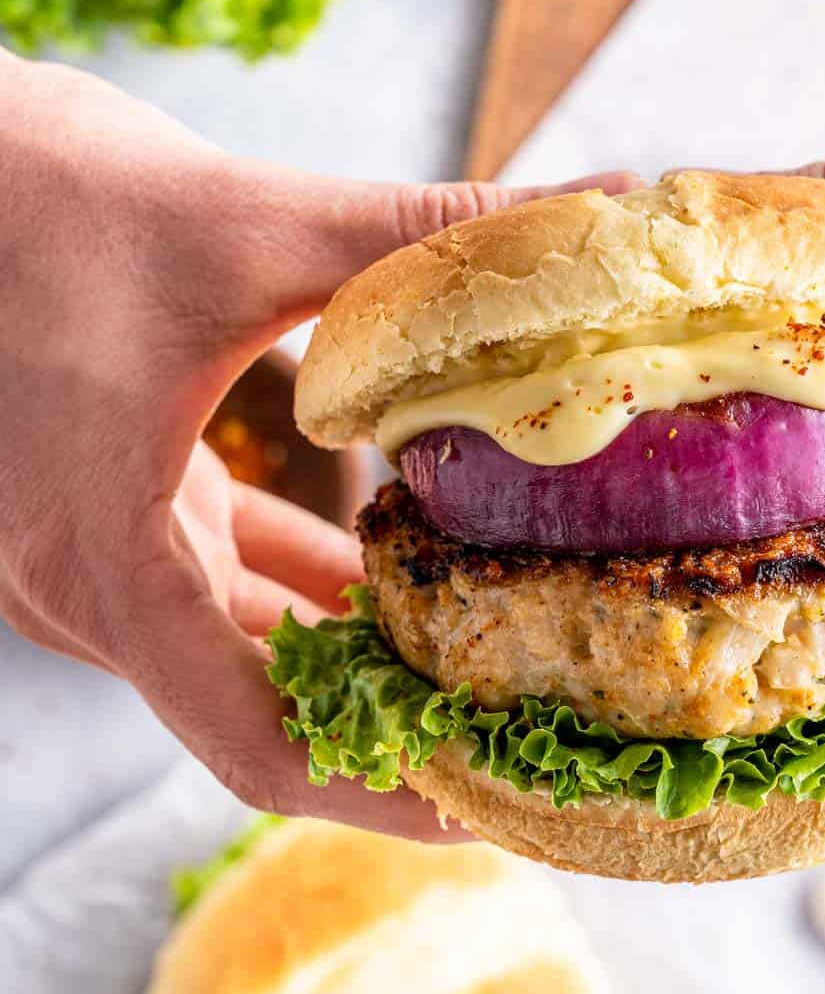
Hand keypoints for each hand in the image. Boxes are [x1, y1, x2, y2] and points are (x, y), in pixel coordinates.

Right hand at [0, 53, 628, 831]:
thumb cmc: (35, 189)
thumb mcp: (245, 223)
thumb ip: (425, 232)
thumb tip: (600, 201)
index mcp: (102, 557)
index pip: (255, 750)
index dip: (383, 796)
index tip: (499, 804)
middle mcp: (78, 587)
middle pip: (255, 718)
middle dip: (393, 731)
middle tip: (535, 727)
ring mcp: (84, 556)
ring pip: (237, 652)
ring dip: (355, 658)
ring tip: (497, 656)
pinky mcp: (99, 510)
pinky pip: (212, 589)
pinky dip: (304, 591)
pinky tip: (400, 569)